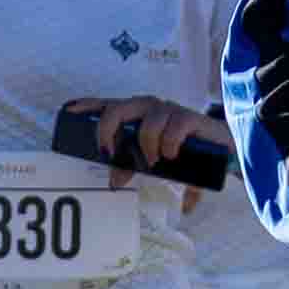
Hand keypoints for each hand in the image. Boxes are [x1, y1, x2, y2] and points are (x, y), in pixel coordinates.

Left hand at [70, 96, 230, 203]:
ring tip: (154, 161)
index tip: (68, 112)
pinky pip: (175, 126)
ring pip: (148, 122)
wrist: (220, 146)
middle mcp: (148, 107)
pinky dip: (169, 143)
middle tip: (109, 154)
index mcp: (136, 114)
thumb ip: (133, 167)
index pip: (106, 103)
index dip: (87, 105)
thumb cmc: (180, 148)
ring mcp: (169, 111)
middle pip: (119, 109)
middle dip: (108, 130)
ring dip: (146, 145)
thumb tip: (115, 184)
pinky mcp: (190, 118)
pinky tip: (171, 155)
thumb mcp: (153, 157)